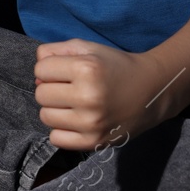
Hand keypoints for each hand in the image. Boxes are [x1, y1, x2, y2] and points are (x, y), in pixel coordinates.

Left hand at [33, 39, 174, 150]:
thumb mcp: (88, 48)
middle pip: (40, 94)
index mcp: (86, 68)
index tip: (67, 71)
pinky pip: (55, 138)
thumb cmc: (116, 67)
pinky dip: (61, 130)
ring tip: (75, 104)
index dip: (51, 69)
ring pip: (45, 116)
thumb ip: (55, 52)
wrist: (152, 91)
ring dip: (55, 109)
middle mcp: (87, 96)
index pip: (40, 70)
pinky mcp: (93, 142)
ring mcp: (90, 122)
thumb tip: (36, 77)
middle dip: (52, 88)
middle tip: (72, 88)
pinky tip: (76, 121)